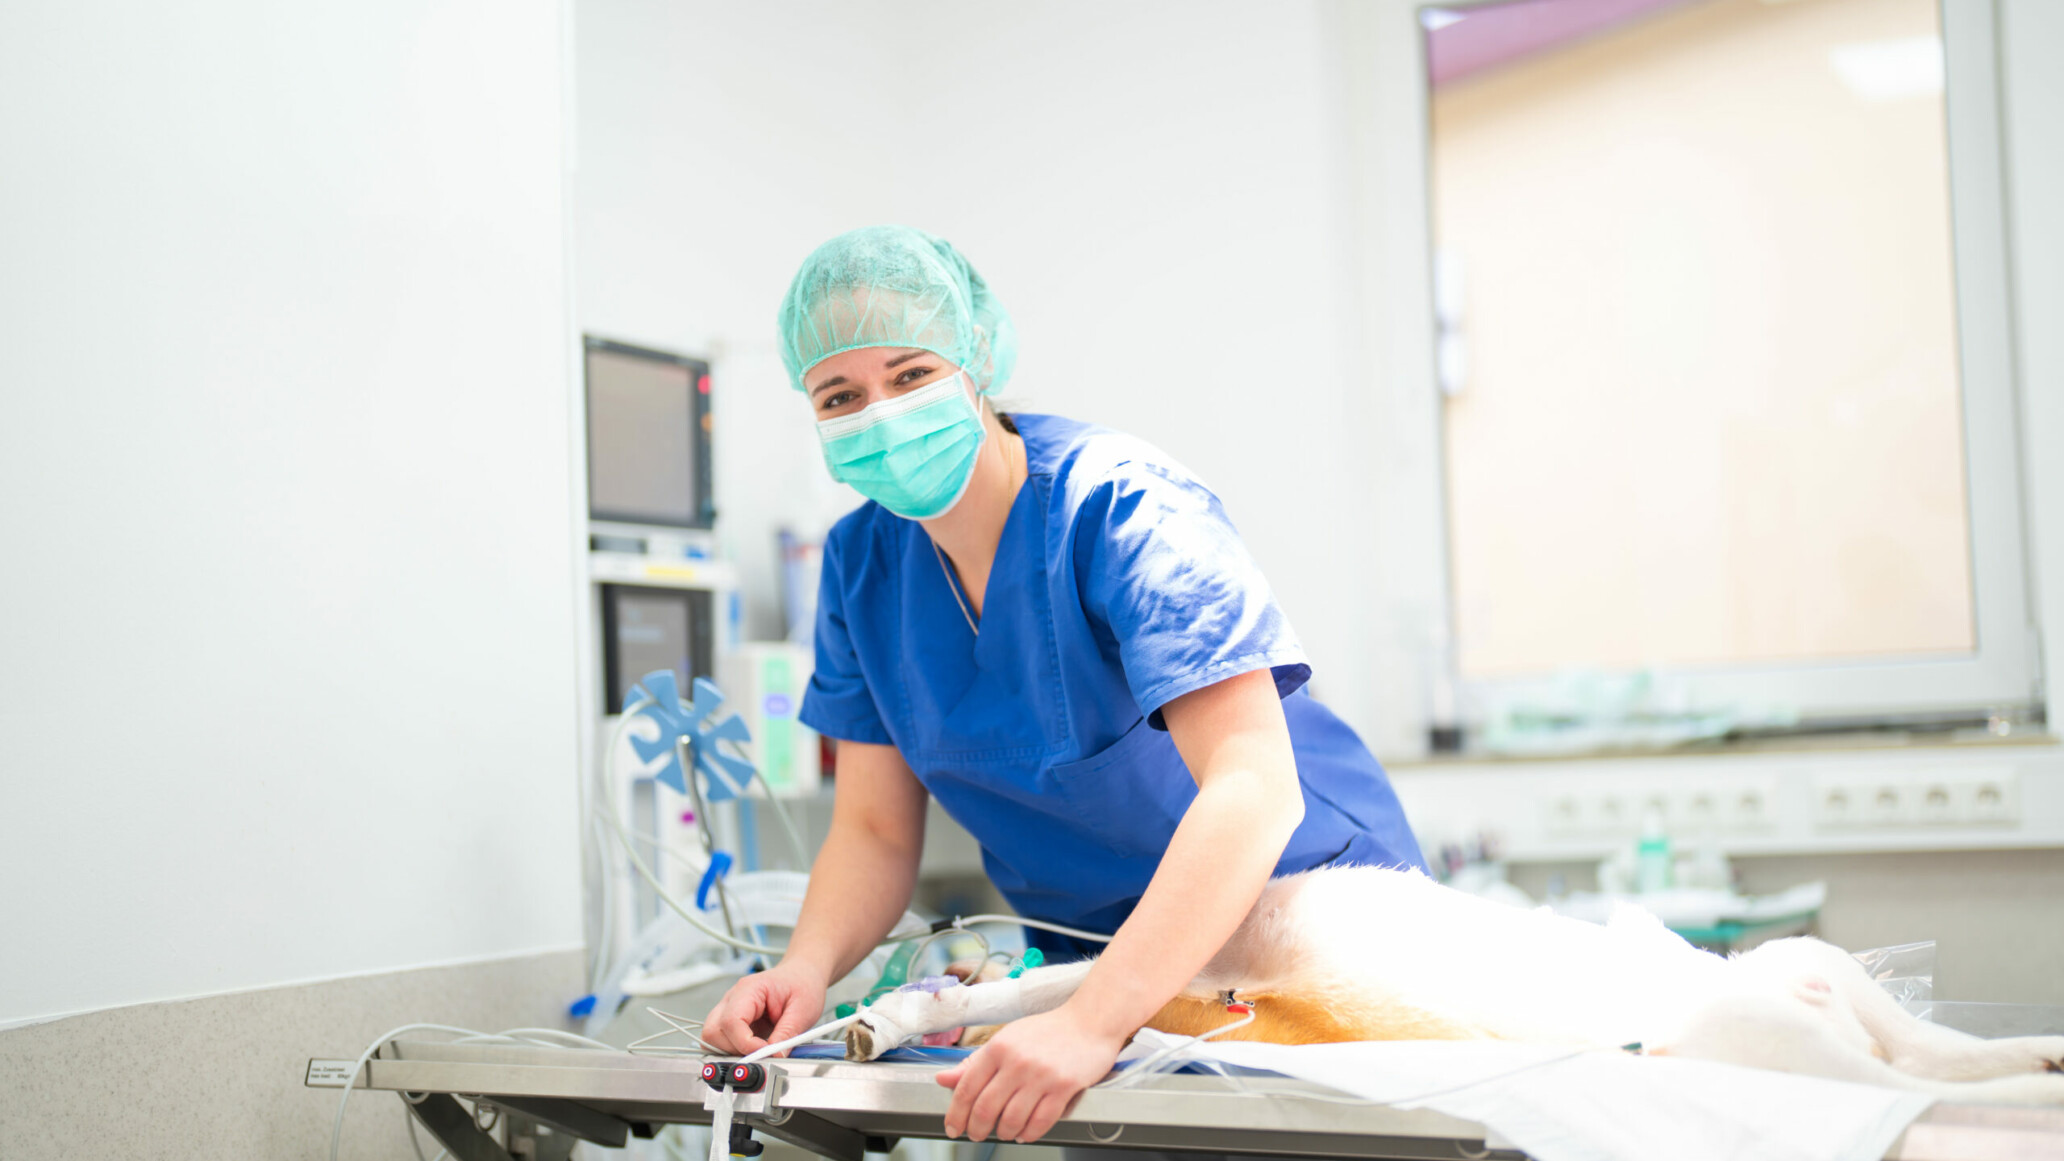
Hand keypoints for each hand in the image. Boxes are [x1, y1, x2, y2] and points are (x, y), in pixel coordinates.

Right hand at [701, 963, 827, 1056]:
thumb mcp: (803, 1009)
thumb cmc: (801, 984)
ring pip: (712, 1037)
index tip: (766, 1053)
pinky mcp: (732, 1020)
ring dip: (732, 1051)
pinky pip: (721, 1039)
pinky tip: (753, 1048)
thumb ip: (787, 1034)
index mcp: (748, 989)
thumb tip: (776, 1056)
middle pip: (713, 1031)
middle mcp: (733, 998)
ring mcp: (729, 1008)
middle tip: (759, 1053)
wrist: (802, 974)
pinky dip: (734, 1049)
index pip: (731, 1021)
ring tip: (757, 1050)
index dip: (746, 1044)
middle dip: (733, 1049)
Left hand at [934, 1002, 1128, 1143]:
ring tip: (1004, 1132)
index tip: (953, 1127)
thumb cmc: (1047, 1031)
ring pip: (1011, 1119)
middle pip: (986, 1108)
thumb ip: (974, 1062)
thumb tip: (943, 1079)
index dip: (955, 1114)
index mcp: (998, 1047)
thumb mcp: (1006, 1039)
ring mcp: (1041, 1075)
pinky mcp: (1064, 1087)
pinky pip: (1040, 1122)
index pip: (967, 1087)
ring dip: (1004, 1133)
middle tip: (976, 1134)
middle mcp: (1017, 1061)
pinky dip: (1029, 1133)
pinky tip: (1025, 1132)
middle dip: (977, 1129)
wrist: (1089, 1022)